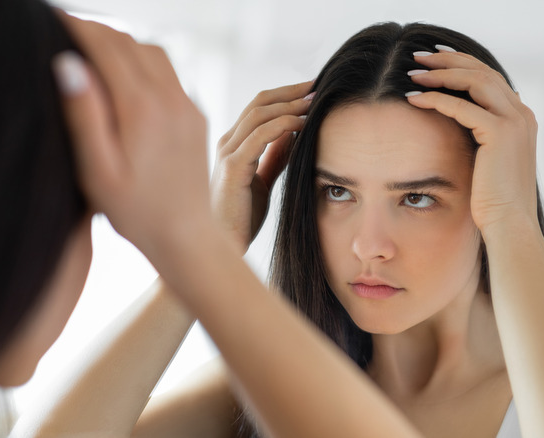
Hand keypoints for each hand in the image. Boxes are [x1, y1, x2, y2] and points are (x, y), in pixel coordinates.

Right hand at [53, 14, 208, 252]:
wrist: (187, 236)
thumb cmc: (136, 212)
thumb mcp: (98, 170)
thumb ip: (84, 115)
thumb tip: (68, 64)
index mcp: (142, 109)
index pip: (107, 47)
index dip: (77, 27)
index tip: (51, 18)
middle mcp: (171, 100)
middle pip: (131, 43)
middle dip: (98, 30)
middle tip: (66, 29)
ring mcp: (188, 106)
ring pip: (154, 53)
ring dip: (123, 43)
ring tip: (92, 48)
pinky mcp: (196, 117)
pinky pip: (170, 74)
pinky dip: (143, 61)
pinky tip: (125, 76)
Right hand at [211, 81, 312, 251]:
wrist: (224, 247)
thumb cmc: (241, 219)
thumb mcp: (263, 181)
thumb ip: (275, 157)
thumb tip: (294, 134)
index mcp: (233, 144)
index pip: (259, 107)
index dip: (286, 95)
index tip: (313, 91)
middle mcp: (227, 143)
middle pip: (260, 102)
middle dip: (292, 91)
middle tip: (319, 85)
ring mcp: (227, 153)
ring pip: (260, 113)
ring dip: (291, 104)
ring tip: (316, 102)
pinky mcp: (232, 167)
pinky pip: (261, 135)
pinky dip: (284, 125)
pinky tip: (304, 124)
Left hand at [405, 50, 537, 233]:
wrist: (510, 225)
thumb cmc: (493, 202)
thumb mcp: (488, 163)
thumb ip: (480, 140)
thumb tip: (458, 127)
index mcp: (521, 118)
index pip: (490, 78)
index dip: (462, 64)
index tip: (434, 59)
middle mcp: (522, 114)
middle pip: (483, 71)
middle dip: (449, 60)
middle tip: (419, 56)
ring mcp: (515, 121)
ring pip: (474, 80)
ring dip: (440, 73)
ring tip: (412, 72)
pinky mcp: (500, 133)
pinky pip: (462, 106)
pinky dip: (435, 98)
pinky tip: (413, 98)